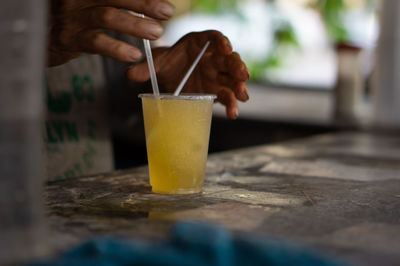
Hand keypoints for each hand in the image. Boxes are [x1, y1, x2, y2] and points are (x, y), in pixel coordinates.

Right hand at [47, 0, 174, 65]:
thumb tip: (149, 5)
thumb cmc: (76, 17)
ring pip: (107, 16)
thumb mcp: (94, 3)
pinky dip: (117, 48)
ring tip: (156, 33)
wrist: (43, 35)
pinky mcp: (69, 38)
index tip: (163, 2)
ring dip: (134, 25)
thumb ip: (116, 2)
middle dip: (143, 3)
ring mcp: (72, 15)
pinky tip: (133, 55)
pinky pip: (96, 42)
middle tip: (167, 11)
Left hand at [126, 31, 249, 118]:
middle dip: (237, 66)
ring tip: (241, 98)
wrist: (171, 77)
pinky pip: (227, 95)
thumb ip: (145, 67)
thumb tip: (129, 74)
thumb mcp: (157, 63)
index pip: (213, 38)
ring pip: (232, 78)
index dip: (221, 42)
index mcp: (200, 44)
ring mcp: (217, 74)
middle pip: (229, 59)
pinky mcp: (217, 90)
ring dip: (239, 87)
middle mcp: (212, 58)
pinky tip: (233, 113)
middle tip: (242, 75)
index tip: (225, 48)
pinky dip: (231, 103)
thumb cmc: (168, 64)